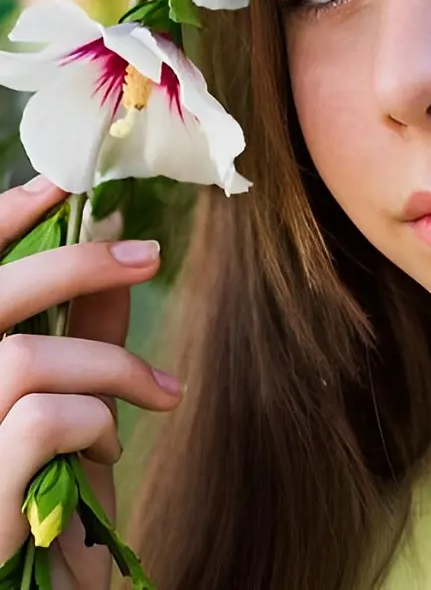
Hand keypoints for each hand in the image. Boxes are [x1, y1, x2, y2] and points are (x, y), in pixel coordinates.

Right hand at [0, 177, 181, 587]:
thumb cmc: (57, 508)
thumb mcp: (77, 409)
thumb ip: (84, 333)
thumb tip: (116, 244)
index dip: (0, 221)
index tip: (58, 184)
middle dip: (74, 263)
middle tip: (148, 256)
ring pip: (24, 360)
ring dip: (106, 365)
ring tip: (154, 392)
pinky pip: (42, 420)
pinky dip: (95, 420)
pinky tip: (109, 446)